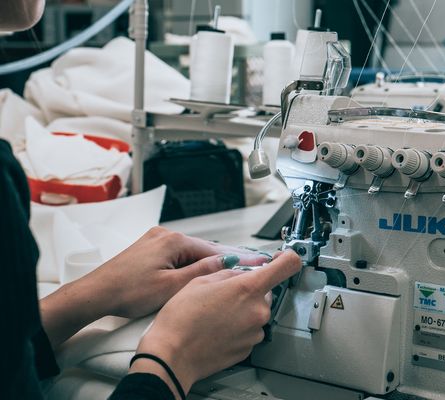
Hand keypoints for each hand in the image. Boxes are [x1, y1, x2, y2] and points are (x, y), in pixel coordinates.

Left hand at [40, 227, 268, 347]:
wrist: (95, 294)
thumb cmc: (127, 292)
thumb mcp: (172, 287)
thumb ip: (201, 272)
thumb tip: (225, 262)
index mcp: (173, 240)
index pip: (213, 249)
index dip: (235, 259)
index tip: (254, 263)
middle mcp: (165, 235)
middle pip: (201, 250)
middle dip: (218, 263)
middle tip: (239, 275)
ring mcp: (155, 240)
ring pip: (188, 254)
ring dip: (201, 267)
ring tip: (214, 283)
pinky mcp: (148, 249)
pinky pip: (175, 256)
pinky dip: (186, 266)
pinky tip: (190, 279)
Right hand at [131, 251, 301, 395]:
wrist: (171, 355)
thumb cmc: (180, 320)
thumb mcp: (200, 281)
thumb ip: (228, 272)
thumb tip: (241, 270)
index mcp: (248, 289)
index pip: (287, 266)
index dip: (287, 257)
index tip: (282, 257)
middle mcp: (258, 311)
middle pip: (266, 291)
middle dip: (248, 289)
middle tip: (223, 294)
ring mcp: (255, 332)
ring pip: (256, 311)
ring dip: (241, 309)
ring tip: (214, 314)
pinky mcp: (249, 348)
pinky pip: (249, 330)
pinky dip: (237, 326)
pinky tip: (217, 327)